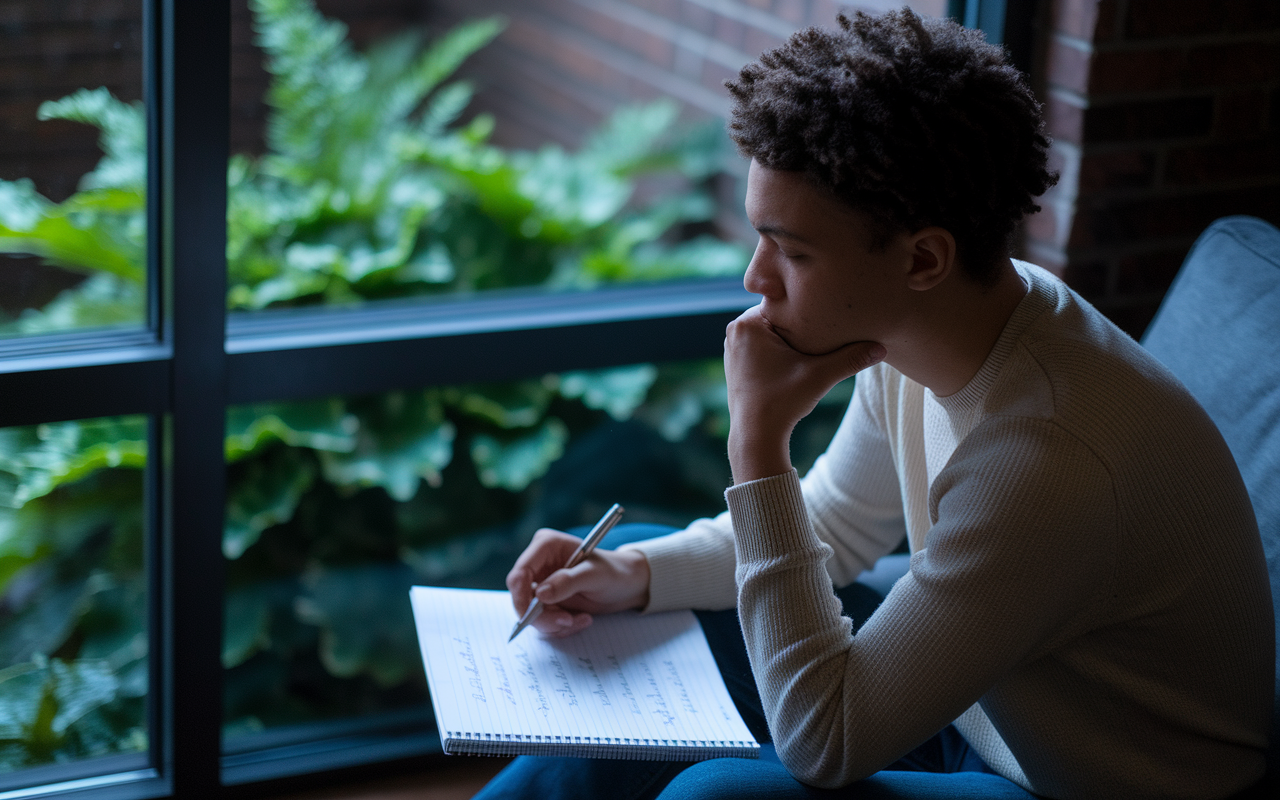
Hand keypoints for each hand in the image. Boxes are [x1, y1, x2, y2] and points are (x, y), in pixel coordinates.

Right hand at [505, 528, 650, 636]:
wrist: (626, 586)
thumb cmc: (614, 573)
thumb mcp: (595, 575)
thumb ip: (567, 582)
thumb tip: (540, 594)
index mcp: (546, 545)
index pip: (520, 572)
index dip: (520, 595)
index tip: (530, 616)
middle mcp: (539, 563)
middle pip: (522, 596)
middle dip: (542, 615)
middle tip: (567, 621)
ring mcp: (542, 583)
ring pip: (531, 613)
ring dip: (555, 623)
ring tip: (581, 619)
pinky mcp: (548, 601)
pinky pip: (543, 620)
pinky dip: (560, 626)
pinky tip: (581, 619)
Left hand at [725, 306, 885, 482]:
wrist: (756, 437)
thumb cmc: (782, 404)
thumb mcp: (820, 377)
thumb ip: (850, 359)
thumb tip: (883, 347)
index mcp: (748, 323)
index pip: (787, 303)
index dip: (811, 310)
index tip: (832, 316)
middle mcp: (736, 329)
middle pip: (780, 316)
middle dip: (803, 323)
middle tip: (830, 328)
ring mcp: (733, 345)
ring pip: (773, 330)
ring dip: (793, 336)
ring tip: (818, 341)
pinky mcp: (737, 360)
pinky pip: (764, 343)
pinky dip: (781, 348)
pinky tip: (800, 356)